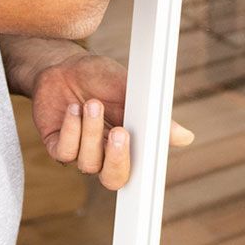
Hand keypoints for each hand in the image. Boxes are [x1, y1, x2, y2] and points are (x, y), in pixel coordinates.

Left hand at [28, 52, 193, 191]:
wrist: (64, 64)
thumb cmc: (100, 77)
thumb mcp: (130, 91)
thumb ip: (152, 116)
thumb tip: (186, 138)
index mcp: (128, 143)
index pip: (139, 171)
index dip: (143, 174)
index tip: (150, 155)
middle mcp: (105, 153)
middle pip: (114, 180)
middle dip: (117, 159)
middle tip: (120, 132)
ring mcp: (81, 152)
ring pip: (88, 163)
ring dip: (91, 131)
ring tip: (92, 103)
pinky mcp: (58, 146)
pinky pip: (65, 153)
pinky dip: (71, 129)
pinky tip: (73, 109)